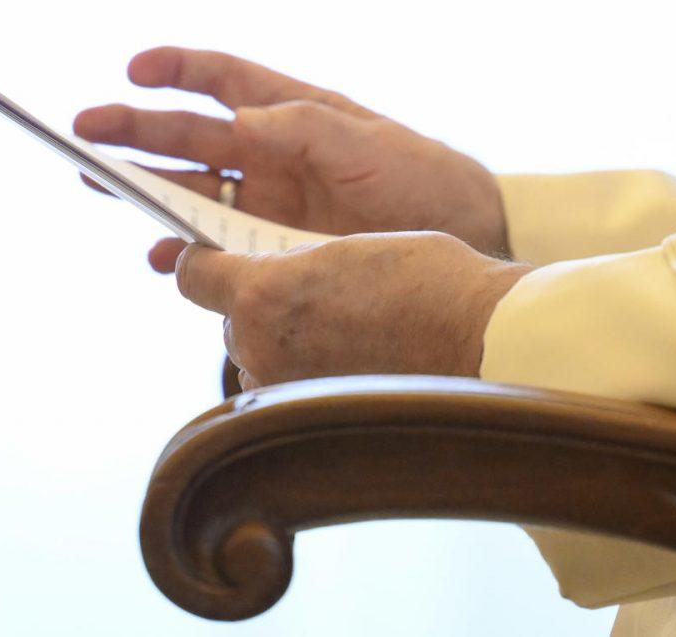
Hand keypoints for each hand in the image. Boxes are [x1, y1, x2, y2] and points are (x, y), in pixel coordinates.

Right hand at [73, 47, 509, 264]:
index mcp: (292, 112)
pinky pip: (215, 248)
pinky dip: (184, 252)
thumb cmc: (424, 178)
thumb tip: (242, 119)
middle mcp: (270, 153)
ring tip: (99, 185)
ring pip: (190, 192)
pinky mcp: (274, 249)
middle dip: (135, 132)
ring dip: (145, 190)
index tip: (135, 68)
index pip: (222, 79)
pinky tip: (160, 258)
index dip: (177, 69)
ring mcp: (268, 203)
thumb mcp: (370, 146)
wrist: (465, 238)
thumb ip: (305, 128)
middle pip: (188, 138)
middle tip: (82, 133)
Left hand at [170, 231, 528, 387]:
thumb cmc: (429, 279)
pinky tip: (354, 368)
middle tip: (312, 298)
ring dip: (282, 349)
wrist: (481, 339)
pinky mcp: (315, 426)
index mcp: (264, 291)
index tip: (213, 260)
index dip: (201, 263)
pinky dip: (309, 383)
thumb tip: (285, 278)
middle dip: (260, 310)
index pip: (195, 276)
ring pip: (258, 364)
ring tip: (342, 334)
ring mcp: (286, 394)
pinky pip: (290, 398)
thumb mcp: (350, 248)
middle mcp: (260, 347)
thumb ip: (302, 264)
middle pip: (232, 323)